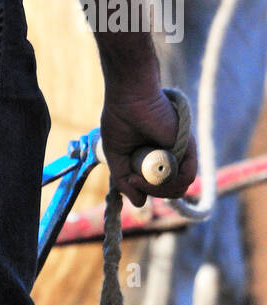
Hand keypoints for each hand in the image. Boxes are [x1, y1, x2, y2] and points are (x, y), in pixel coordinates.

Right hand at [101, 84, 197, 206]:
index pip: (161, 186)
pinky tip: (149, 177)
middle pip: (172, 190)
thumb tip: (140, 204)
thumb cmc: (120, 122)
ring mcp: (181, 151)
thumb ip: (126, 183)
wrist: (129, 99)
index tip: (130, 183)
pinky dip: (166, 183)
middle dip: (152, 193)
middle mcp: (172, 155)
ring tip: (138, 180)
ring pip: (179, 187)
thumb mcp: (118, 160)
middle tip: (133, 182)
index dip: (147, 191)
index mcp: (157, 157)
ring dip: (157, 191)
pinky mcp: (187, 146)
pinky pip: (185, 177)